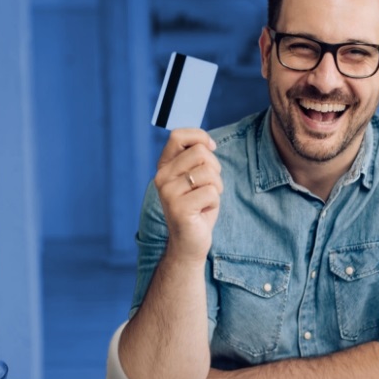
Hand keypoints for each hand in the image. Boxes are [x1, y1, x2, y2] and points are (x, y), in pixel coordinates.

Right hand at [154, 129, 222, 262]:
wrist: (189, 242)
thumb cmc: (197, 207)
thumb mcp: (196, 177)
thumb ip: (197, 158)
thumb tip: (208, 143)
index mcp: (164, 166)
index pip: (178, 135)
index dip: (200, 137)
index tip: (211, 148)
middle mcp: (162, 177)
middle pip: (200, 152)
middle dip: (215, 168)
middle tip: (210, 186)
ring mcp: (168, 192)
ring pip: (208, 172)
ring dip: (216, 187)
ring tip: (205, 200)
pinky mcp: (179, 208)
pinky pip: (211, 193)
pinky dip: (215, 203)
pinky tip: (203, 211)